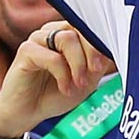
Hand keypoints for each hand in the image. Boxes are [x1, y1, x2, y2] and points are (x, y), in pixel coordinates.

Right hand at [0, 19, 113, 138]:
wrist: (27, 112)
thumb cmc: (54, 94)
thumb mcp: (85, 81)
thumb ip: (97, 64)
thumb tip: (113, 50)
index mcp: (66, 34)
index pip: (87, 26)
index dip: (100, 41)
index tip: (105, 63)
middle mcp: (52, 31)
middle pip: (79, 27)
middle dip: (91, 51)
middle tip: (94, 72)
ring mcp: (38, 39)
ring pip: (67, 38)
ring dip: (78, 64)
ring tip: (78, 85)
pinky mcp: (26, 51)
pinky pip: (52, 57)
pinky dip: (63, 74)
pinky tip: (65, 88)